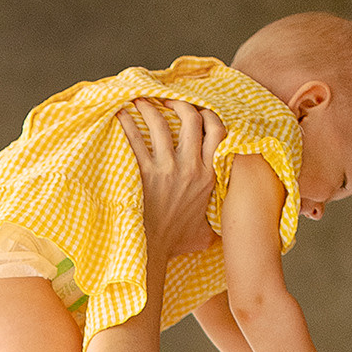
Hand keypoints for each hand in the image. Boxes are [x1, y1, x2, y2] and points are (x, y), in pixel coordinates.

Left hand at [118, 98, 224, 257]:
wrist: (152, 251)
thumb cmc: (177, 242)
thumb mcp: (208, 230)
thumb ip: (218, 218)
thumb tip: (230, 221)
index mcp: (210, 177)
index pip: (218, 132)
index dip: (209, 114)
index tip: (198, 109)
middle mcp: (191, 169)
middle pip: (192, 120)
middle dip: (180, 103)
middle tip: (167, 99)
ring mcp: (168, 170)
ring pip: (162, 125)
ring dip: (150, 107)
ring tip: (141, 100)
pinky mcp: (145, 174)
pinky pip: (136, 141)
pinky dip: (128, 124)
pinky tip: (121, 114)